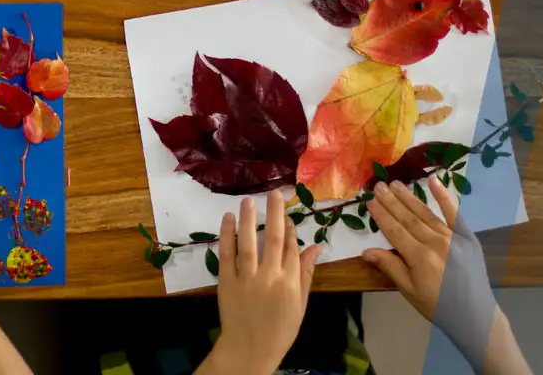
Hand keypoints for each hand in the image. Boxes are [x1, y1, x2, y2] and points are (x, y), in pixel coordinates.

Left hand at [199, 191, 323, 373]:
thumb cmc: (279, 329)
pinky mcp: (227, 282)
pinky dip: (227, 235)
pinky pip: (227, 254)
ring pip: (249, 242)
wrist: (250, 349)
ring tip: (249, 200)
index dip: (290, 228)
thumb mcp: (300, 304)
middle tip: (275, 192)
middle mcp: (270, 277)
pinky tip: (228, 218)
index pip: (292, 248)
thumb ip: (306, 274)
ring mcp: (247, 278)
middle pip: (275, 238)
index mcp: (291, 283)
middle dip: (275, 212)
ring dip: (250, 218)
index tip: (287, 213)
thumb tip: (315, 247)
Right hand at [361, 177, 470, 320]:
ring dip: (410, 198)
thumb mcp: (409, 290)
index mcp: (419, 257)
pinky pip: (455, 213)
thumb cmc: (436, 305)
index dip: (381, 215)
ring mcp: (454, 238)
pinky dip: (444, 197)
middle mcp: (436, 243)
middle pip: (408, 218)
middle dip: (392, 201)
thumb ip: (390, 267)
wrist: (473, 314)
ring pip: (426, 214)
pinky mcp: (468, 237)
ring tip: (396, 184)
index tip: (370, 201)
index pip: (395, 231)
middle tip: (378, 186)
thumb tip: (366, 251)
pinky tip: (434, 182)